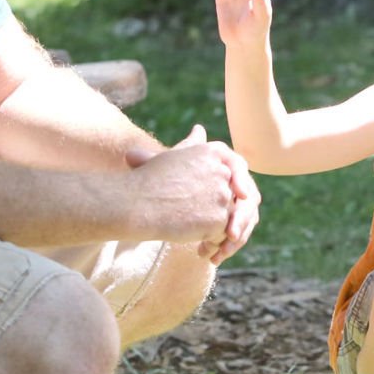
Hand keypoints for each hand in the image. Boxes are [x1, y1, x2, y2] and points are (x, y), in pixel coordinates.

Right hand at [126, 125, 260, 264]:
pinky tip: (195, 244)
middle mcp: (223, 170)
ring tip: (192, 233)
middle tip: (195, 219)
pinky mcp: (219, 218)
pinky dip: (211, 243)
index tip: (237, 195)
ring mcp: (222, 195)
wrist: (136, 204)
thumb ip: (192, 146)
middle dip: (218, 211)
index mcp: (213, 151)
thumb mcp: (173, 156)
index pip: (236, 167)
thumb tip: (200, 130)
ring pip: (229, 217)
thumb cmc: (148, 180)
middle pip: (230, 196)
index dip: (237, 182)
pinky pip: (222, 235)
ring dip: (214, 230)